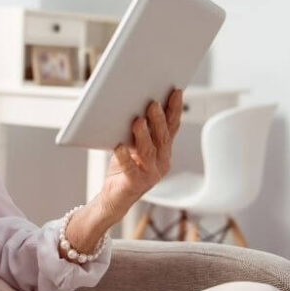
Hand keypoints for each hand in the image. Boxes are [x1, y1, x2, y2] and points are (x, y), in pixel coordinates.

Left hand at [98, 88, 183, 220]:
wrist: (114, 199)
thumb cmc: (123, 169)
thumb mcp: (133, 147)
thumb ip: (138, 132)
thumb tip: (136, 106)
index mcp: (163, 151)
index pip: (172, 127)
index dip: (174, 109)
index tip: (175, 91)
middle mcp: (161, 162)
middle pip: (162, 137)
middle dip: (159, 118)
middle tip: (153, 102)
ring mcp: (150, 174)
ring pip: (148, 150)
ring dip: (143, 134)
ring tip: (138, 120)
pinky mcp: (134, 183)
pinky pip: (130, 167)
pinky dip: (124, 156)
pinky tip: (119, 145)